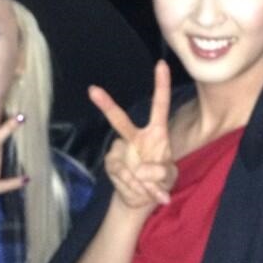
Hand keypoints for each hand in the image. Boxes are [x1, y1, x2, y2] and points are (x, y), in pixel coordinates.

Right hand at [89, 61, 176, 209]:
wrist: (140, 199)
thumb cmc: (159, 181)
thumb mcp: (169, 178)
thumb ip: (161, 173)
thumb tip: (141, 169)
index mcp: (156, 134)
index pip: (159, 106)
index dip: (161, 85)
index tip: (161, 64)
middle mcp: (136, 138)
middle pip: (120, 119)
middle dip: (106, 105)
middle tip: (92, 90)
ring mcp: (121, 151)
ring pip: (127, 164)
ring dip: (142, 182)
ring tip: (153, 192)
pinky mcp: (112, 165)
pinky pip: (123, 176)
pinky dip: (136, 188)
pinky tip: (144, 194)